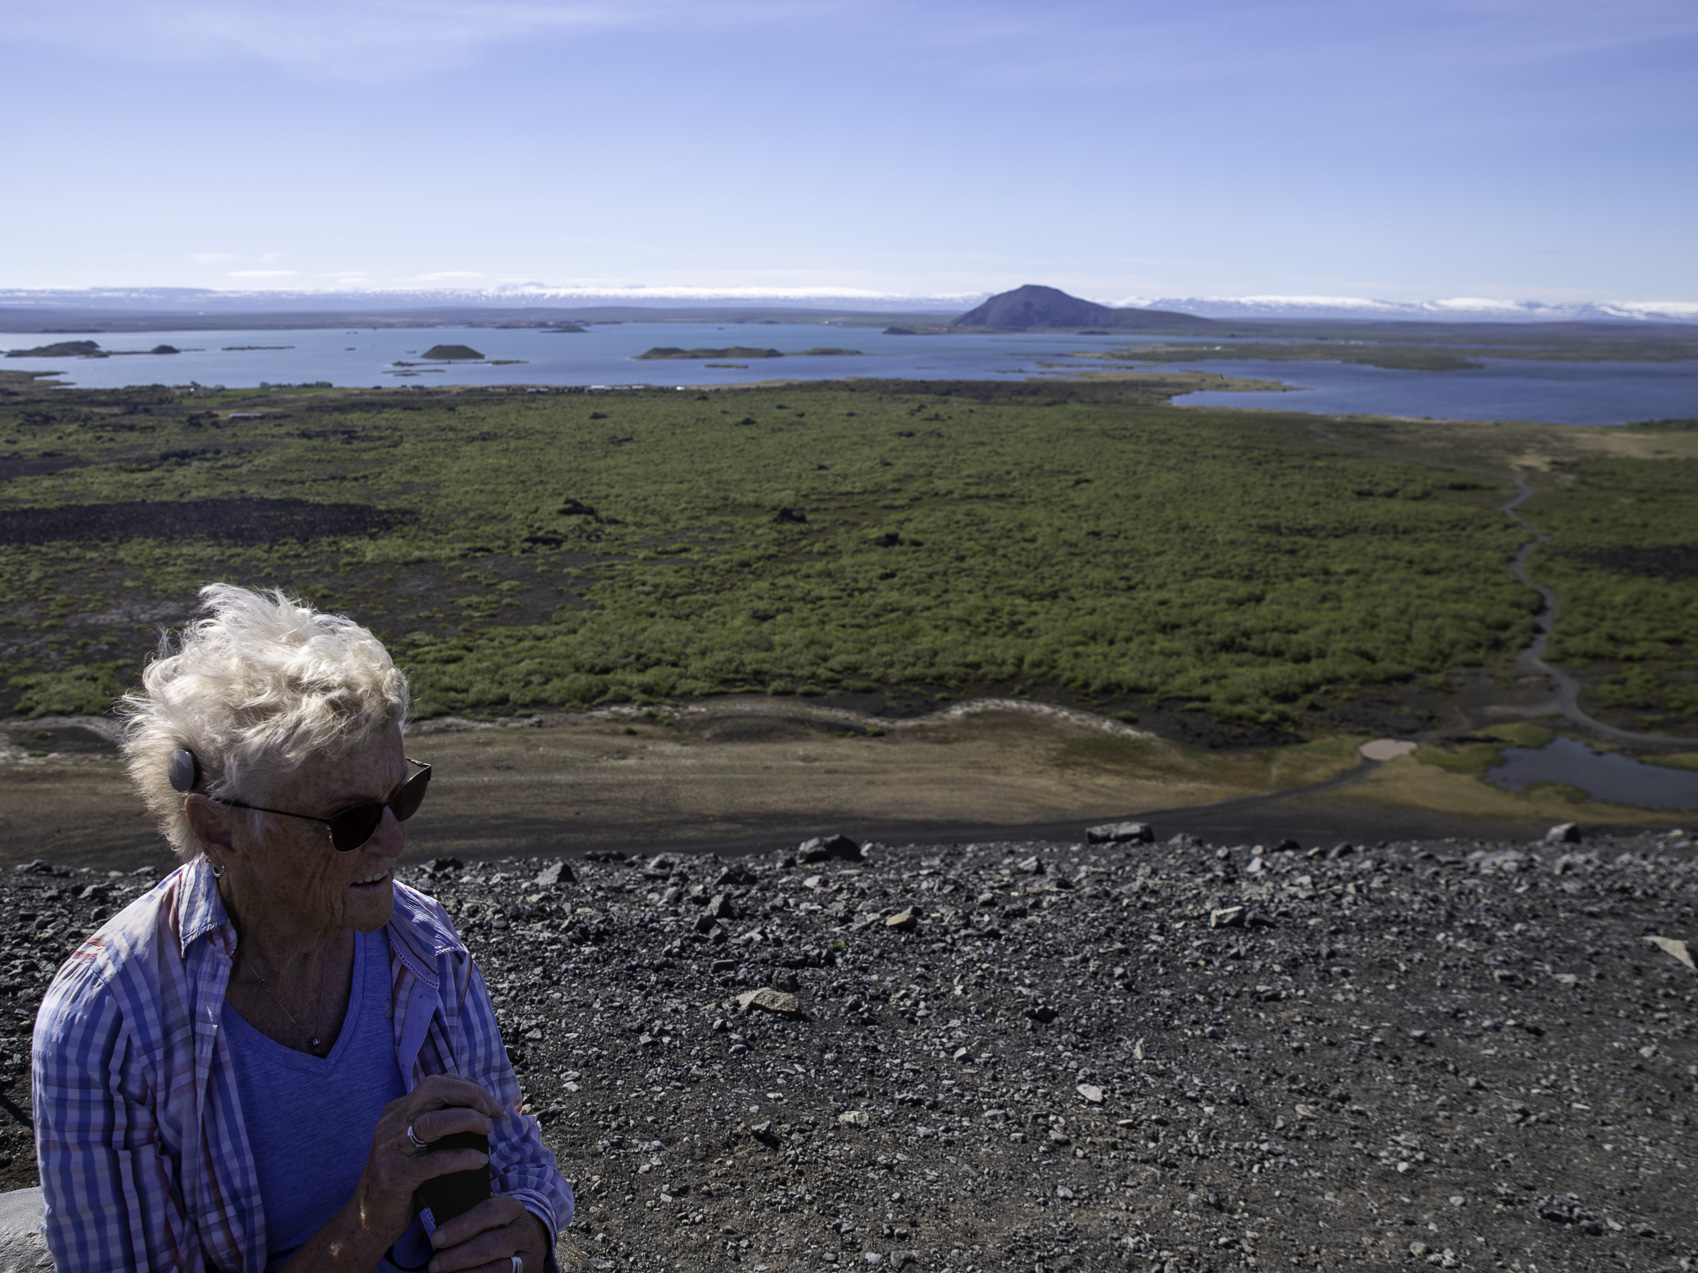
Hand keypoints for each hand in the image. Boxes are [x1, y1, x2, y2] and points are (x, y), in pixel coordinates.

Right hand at [349, 1075, 504, 1251]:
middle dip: (470, 1095)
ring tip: (487, 1129)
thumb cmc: (404, 1180)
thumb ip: (439, 1124)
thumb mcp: (417, 1145)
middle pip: (433, 1090)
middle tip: (494, 1112)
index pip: (436, 1083)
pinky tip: (479, 1161)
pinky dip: (461, 1158)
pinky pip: (434, 1161)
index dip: (469, 1088)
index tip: (491, 1104)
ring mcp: (390, 1149)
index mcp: (398, 1111)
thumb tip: (480, 1109)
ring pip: (432, 1121)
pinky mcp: (395, 1176)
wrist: (369, 1220)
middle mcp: (391, 1124)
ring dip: (467, 1120)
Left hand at [427, 1196, 552, 1272]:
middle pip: (491, 1245)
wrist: (529, 1244)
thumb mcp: (490, 1214)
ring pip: (497, 1270)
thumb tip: (430, 1216)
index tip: (436, 1238)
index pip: (489, 1212)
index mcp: (513, 1209)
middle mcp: (524, 1232)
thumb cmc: (497, 1227)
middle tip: (434, 1265)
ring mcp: (529, 1257)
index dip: (461, 1226)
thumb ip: (468, 1214)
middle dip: (458, 1257)